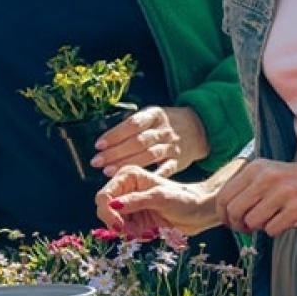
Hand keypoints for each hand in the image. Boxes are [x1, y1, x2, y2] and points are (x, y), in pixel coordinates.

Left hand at [93, 106, 207, 177]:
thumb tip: (105, 140)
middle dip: (115, 152)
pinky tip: (137, 181)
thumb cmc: (164, 124)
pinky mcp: (179, 160)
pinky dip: (152, 174)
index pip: (133, 124)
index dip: (114, 135)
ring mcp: (173, 146)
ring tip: (108, 171)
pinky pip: (165, 168)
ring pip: (149, 155)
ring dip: (127, 164)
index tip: (98, 145)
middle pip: (139, 141)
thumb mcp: (151, 115)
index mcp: (156, 115)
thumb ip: (131, 125)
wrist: (199, 127)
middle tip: (97, 162)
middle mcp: (165, 130)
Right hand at [97, 166, 218, 236]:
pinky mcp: (135, 218)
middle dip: (117, 225)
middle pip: (104, 210)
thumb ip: (137, 201)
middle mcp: (125, 188)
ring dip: (127, 232)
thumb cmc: (184, 199)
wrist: (200, 212)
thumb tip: (113, 204)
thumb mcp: (161, 198)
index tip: (120, 226)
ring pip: (113, 223)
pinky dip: (134, 235)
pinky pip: (124, 230)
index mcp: (128, 176)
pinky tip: (150, 233)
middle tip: (135, 233)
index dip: (107, 212)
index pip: (104, 195)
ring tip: (148, 232)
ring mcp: (129, 204)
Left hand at [218, 154, 296, 237]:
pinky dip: (277, 231)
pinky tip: (288, 222)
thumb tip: (228, 212)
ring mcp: (282, 192)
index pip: (224, 196)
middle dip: (239, 225)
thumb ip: (252, 186)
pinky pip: (272, 229)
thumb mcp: (275, 174)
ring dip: (260, 228)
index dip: (224, 215)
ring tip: (274, 221)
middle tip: (249, 228)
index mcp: (258, 168)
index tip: (232, 222)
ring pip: (252, 222)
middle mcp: (267, 177)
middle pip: (234, 211)